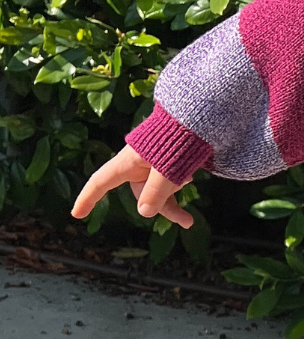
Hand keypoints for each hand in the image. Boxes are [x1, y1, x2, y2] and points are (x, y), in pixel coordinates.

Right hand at [71, 145, 192, 228]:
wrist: (191, 116)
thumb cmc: (175, 140)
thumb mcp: (166, 168)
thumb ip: (156, 191)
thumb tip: (144, 213)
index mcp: (127, 161)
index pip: (100, 182)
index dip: (88, 198)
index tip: (77, 214)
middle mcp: (135, 164)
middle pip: (142, 194)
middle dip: (164, 207)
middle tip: (187, 222)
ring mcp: (149, 165)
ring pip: (158, 191)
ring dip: (174, 195)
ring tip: (190, 178)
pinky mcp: (163, 163)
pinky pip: (167, 183)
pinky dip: (177, 185)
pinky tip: (190, 175)